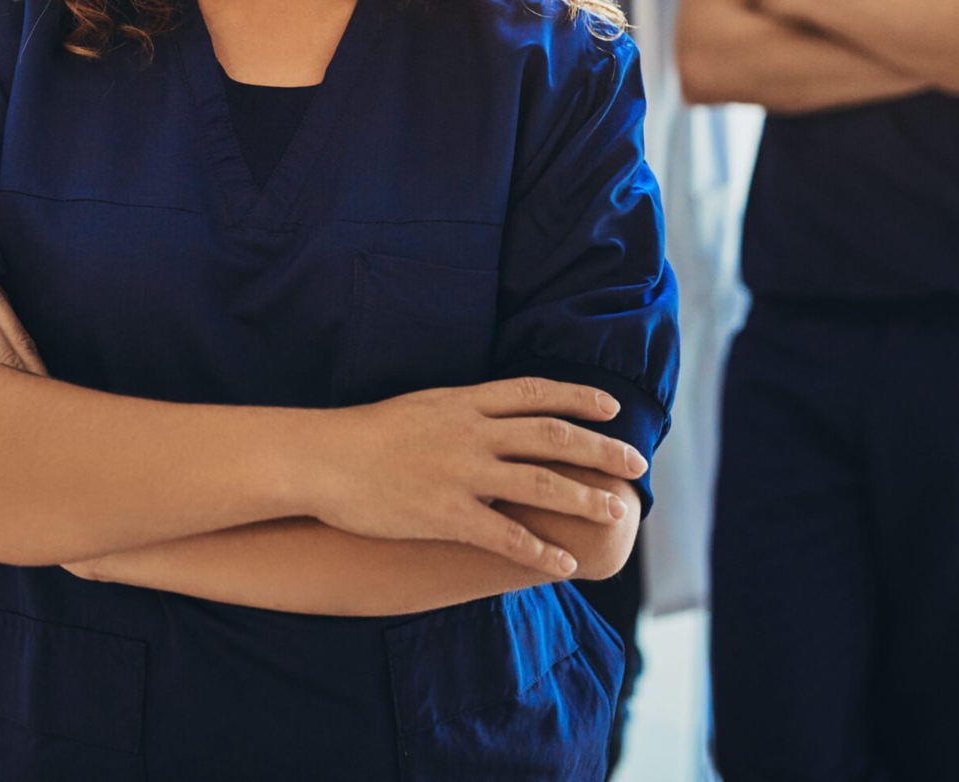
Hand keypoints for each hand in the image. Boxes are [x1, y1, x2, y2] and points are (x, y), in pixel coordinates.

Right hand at [305, 377, 647, 578]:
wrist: (321, 458)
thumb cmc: (365, 435)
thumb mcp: (421, 407)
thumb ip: (463, 412)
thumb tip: (495, 416)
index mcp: (464, 402)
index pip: (535, 393)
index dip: (578, 399)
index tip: (612, 407)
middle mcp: (470, 433)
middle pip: (551, 436)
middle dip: (600, 449)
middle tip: (636, 464)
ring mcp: (460, 473)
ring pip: (540, 484)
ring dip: (584, 498)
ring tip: (616, 512)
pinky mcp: (444, 514)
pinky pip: (504, 535)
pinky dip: (539, 551)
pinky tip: (564, 564)